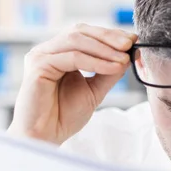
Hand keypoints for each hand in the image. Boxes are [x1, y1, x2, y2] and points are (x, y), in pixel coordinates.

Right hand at [8, 23, 137, 144]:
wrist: (45, 137)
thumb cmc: (63, 117)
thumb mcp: (93, 91)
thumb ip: (108, 73)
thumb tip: (127, 56)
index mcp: (58, 53)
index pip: (84, 34)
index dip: (109, 34)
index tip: (132, 41)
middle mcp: (47, 51)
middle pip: (80, 32)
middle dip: (108, 37)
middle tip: (129, 44)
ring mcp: (40, 56)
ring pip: (76, 41)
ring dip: (104, 49)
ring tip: (123, 59)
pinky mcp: (38, 66)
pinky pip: (73, 57)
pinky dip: (96, 62)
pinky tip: (112, 67)